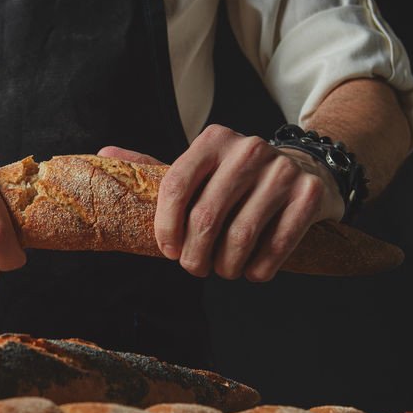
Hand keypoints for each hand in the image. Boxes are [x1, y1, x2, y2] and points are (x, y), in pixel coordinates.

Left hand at [100, 124, 344, 281]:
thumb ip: (155, 167)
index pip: (176, 186)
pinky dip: (259, 269)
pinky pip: (277, 246)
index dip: (166, 227)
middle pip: (206, 217)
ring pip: (240, 237)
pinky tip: (253, 271)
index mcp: (213, 140)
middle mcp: (248, 149)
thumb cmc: (237, 178)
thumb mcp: (199, 168)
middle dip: (195, 256)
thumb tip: (104, 153)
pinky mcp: (308, 195)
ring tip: (224, 270)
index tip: (168, 250)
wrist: (307, 169)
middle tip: (195, 268)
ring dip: (226, 267)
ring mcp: (282, 171)